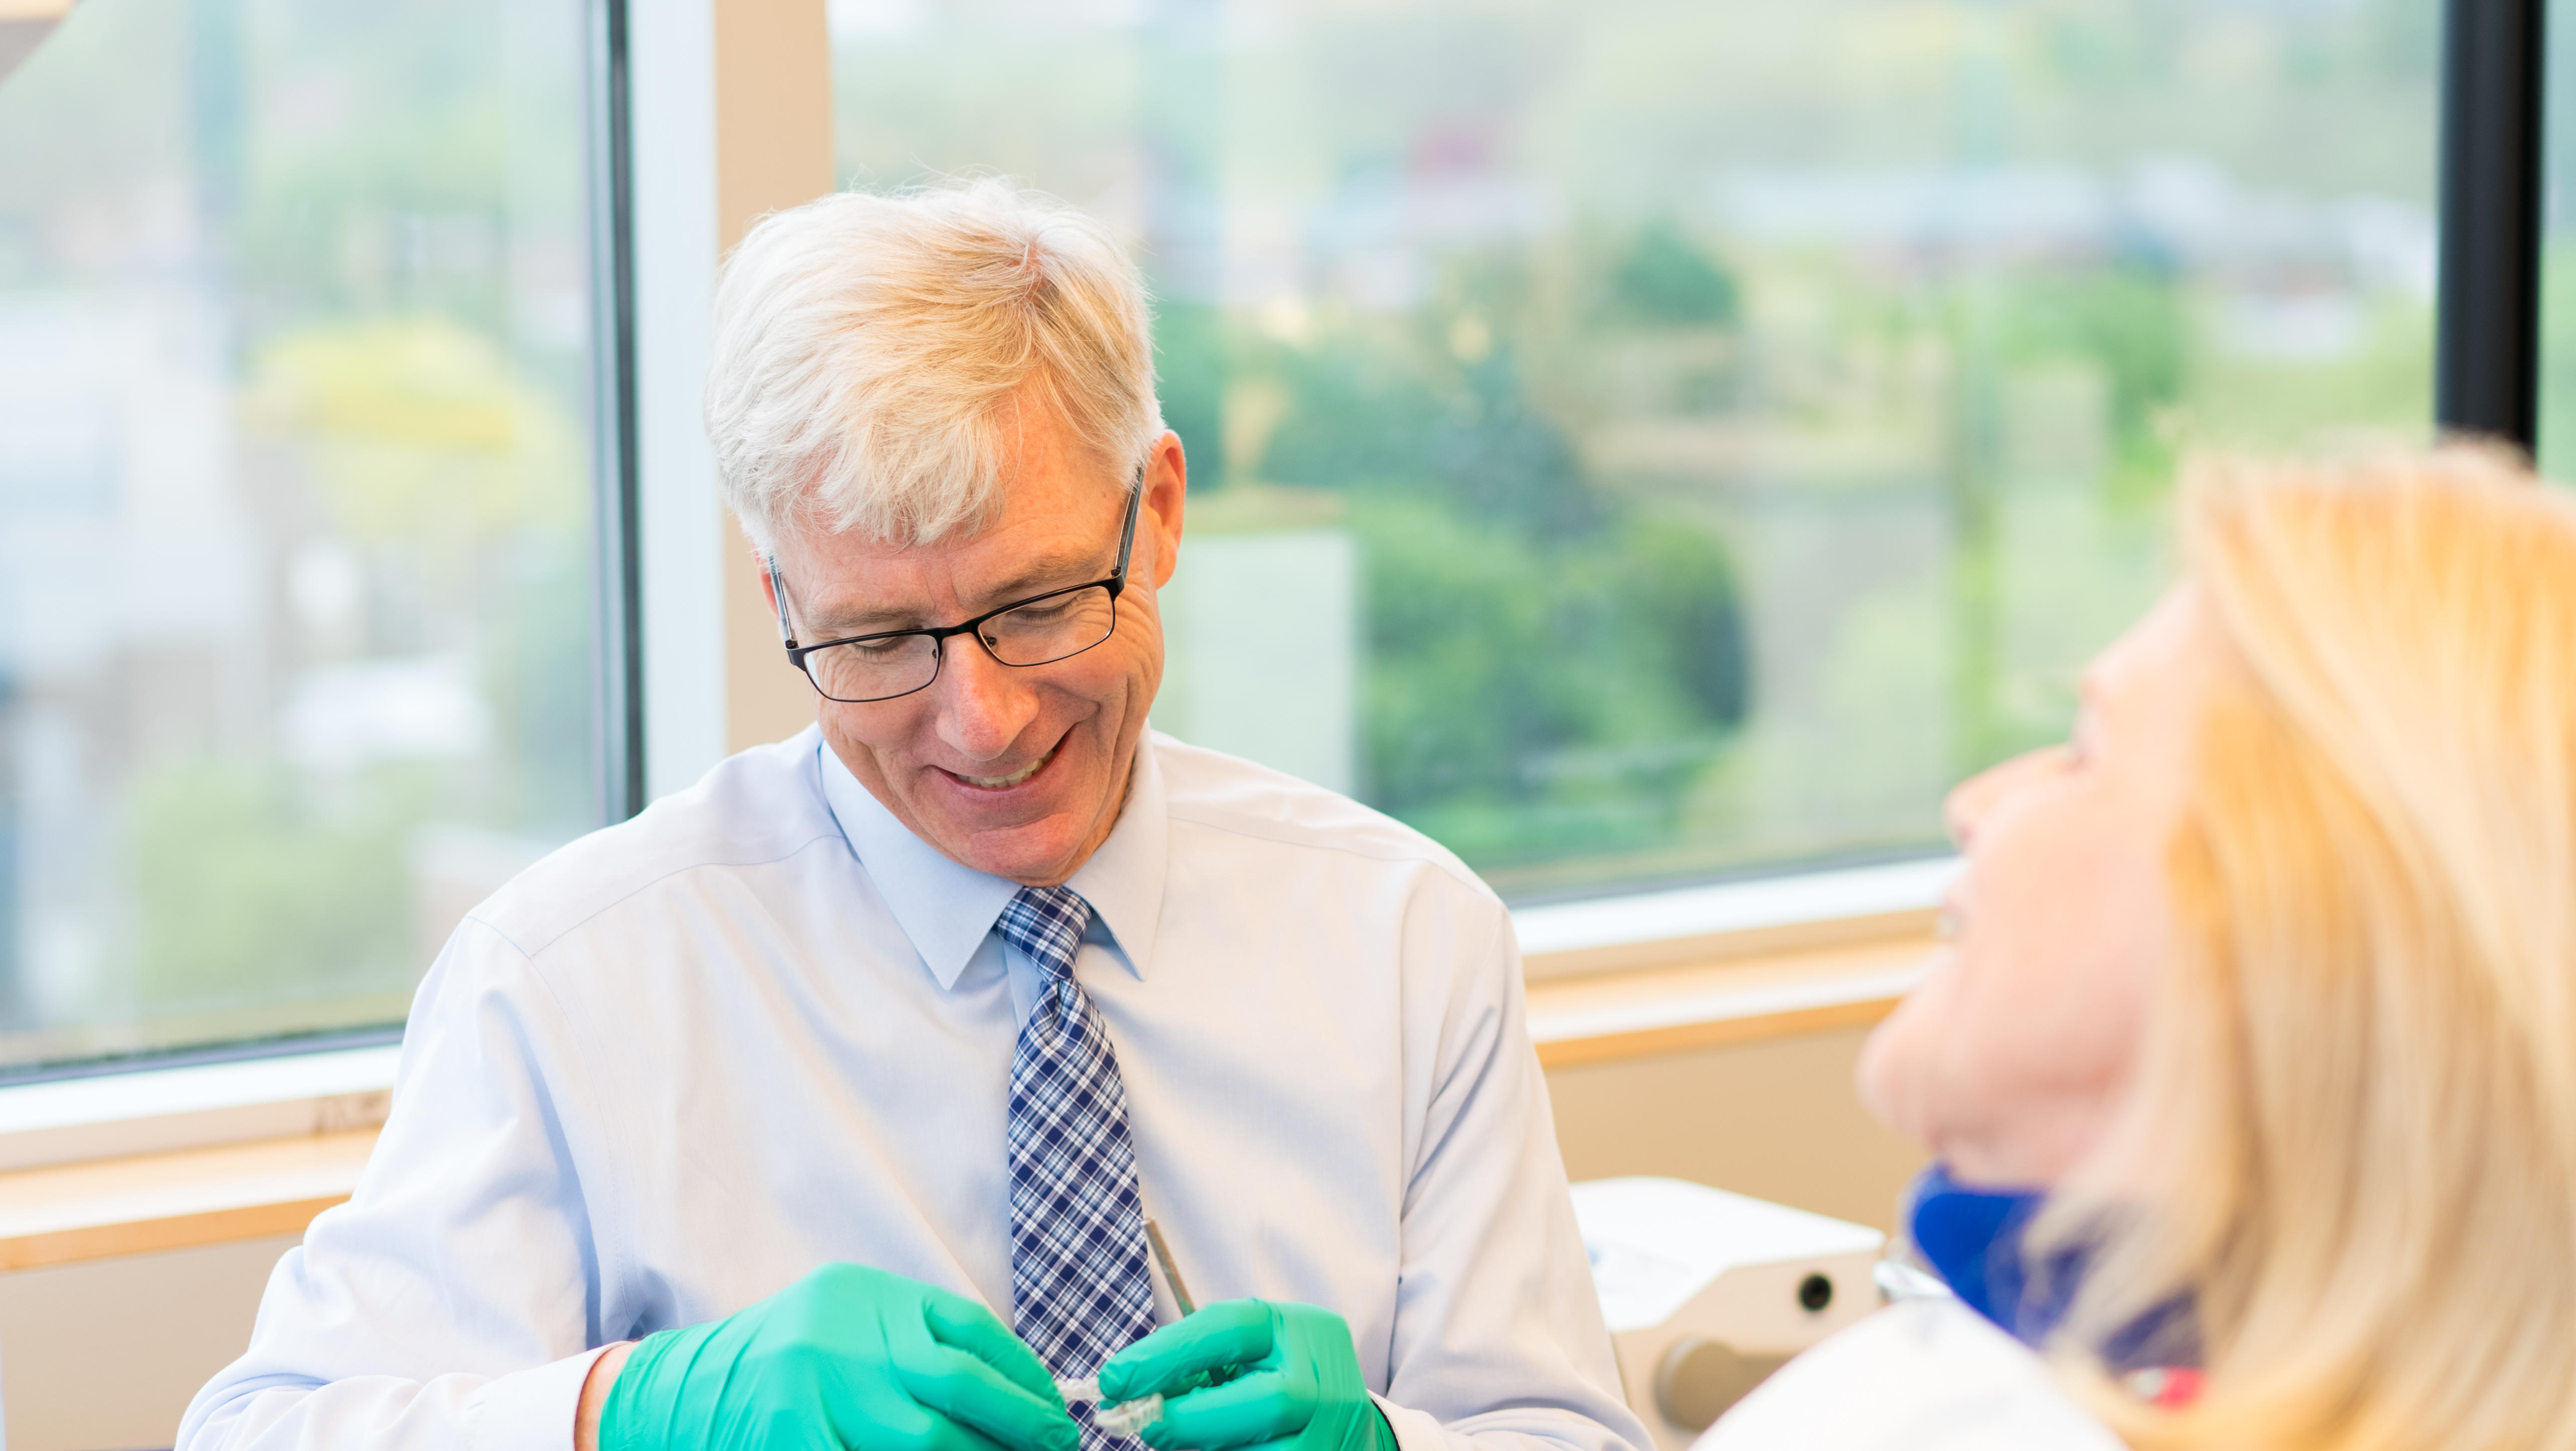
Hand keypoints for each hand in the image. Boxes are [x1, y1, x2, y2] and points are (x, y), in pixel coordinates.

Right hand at [597, 1263, 1078, 1450]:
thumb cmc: (785, 1352)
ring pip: (920, 1441)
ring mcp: (813, 1396)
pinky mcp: (793, 1441)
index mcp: (864, 1298)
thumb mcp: (854, 1316)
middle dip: (1016, 1424)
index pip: (967, 1333)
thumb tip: (1014, 1384)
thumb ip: (920, 1339)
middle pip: (953, 1386)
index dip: (1022, 1376)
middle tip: (1056, 1445)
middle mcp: (840, 1339)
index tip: (1055, 1409)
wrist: (684, 1387)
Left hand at [1098, 1300, 1396, 1450]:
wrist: (1343, 1424)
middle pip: (1266, 1402)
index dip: (1166, 1353)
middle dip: (1192, 1419)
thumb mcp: (1243, 1355)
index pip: (1231, 1329)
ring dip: (1204, 1450)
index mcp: (1297, 1329)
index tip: (1113, 1378)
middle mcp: (1325, 1379)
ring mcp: (1334, 1430)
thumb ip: (1196, 1367)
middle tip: (1145, 1425)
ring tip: (1177, 1440)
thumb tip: (1127, 1394)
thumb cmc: (1274, 1380)